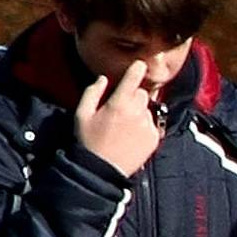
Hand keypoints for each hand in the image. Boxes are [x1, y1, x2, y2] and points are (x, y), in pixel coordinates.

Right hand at [76, 58, 160, 177]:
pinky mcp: (154, 138)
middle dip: (133, 96)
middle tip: (120, 109)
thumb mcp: (82, 115)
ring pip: (147, 109)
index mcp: (119, 103)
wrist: (102, 171)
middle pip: (142, 93)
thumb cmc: (89, 142)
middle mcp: (137, 112)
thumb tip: (103, 78)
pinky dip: (144, 127)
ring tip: (124, 127)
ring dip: (138, 112)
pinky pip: (152, 124)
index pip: (134, 77)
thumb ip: (92, 93)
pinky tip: (131, 137)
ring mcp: (148, 125)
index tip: (139, 65)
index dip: (137, 68)